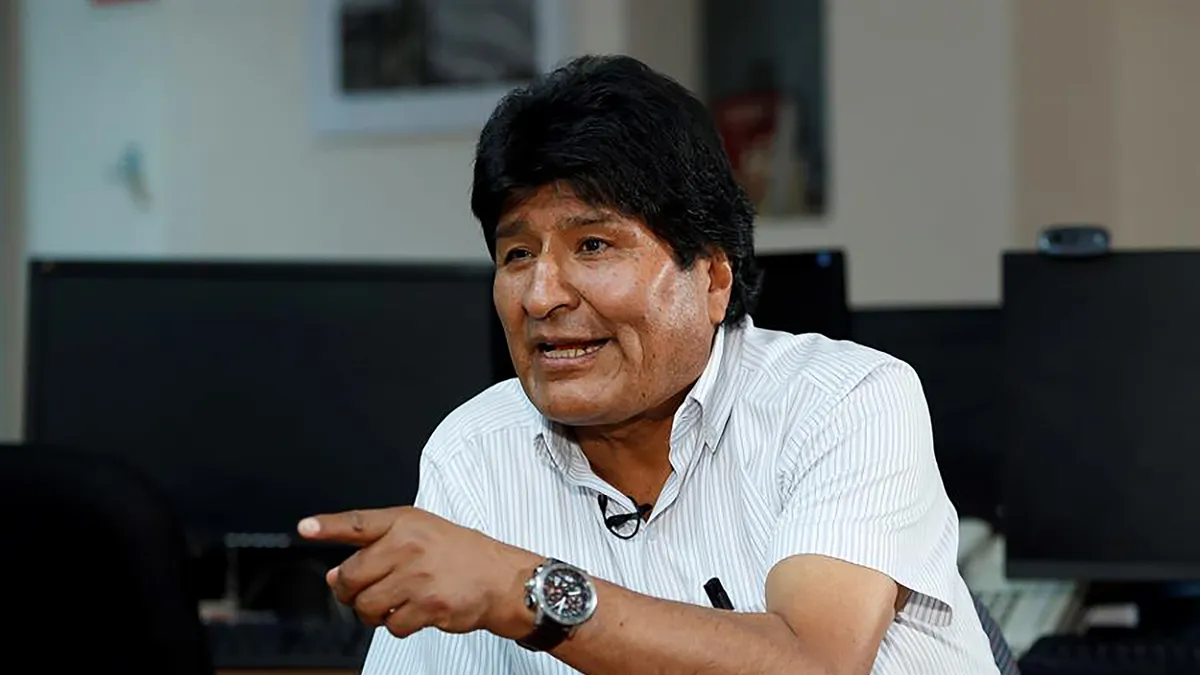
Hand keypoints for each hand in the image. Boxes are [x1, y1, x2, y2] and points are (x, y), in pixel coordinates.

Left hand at [297, 506, 540, 638]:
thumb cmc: (461, 555)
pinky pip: (392, 626)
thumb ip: (377, 549)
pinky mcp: (428, 605)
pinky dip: (399, 625)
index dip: (328, 526)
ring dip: (374, 612)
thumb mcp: (422, 534)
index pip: (358, 523)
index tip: (305, 528)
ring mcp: (418, 576)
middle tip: (364, 591)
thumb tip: (333, 577)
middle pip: (351, 577)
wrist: (502, 579)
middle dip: (351, 592)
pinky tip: (416, 611)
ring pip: (366, 606)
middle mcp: (409, 545)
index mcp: (406, 522)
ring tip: (395, 602)